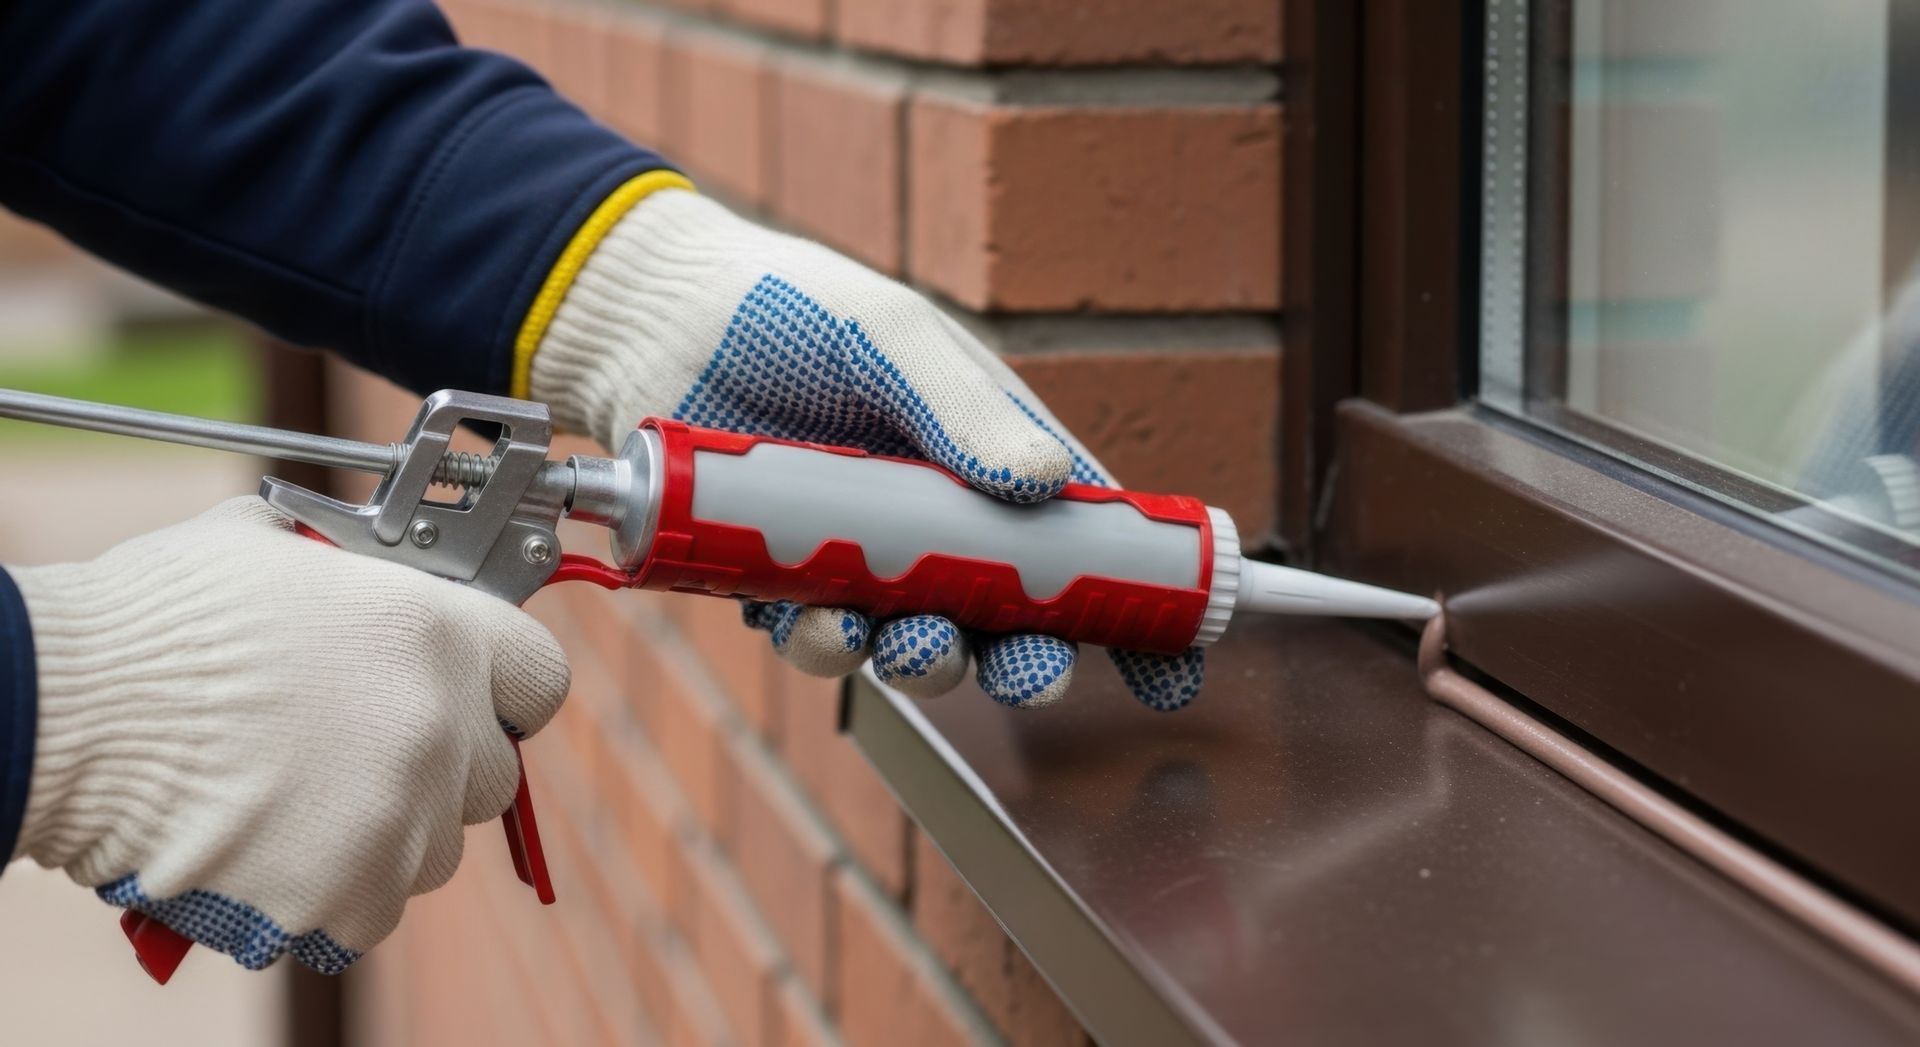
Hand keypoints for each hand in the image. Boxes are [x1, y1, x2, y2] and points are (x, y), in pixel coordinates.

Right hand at [8, 497, 569, 971]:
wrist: (65, 712)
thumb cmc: (153, 623)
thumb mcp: (274, 553)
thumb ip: (355, 575)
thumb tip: (369, 571)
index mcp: (437, 634)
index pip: (541, 676)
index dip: (506, 689)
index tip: (477, 698)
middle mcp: (437, 729)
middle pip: (495, 774)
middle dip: (444, 766)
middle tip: (366, 751)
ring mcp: (399, 821)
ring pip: (437, 847)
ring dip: (392, 829)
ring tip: (305, 799)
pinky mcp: (348, 898)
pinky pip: (374, 907)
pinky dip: (336, 889)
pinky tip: (276, 847)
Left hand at [531, 188, 1203, 710]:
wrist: (655, 320)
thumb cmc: (790, 308)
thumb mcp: (892, 338)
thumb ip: (965, 411)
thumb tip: (1049, 488)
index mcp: (989, 451)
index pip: (1086, 536)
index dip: (1134, 602)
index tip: (1173, 664)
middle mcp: (935, 514)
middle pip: (1010, 611)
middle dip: (1029, 656)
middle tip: (1031, 671)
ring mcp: (861, 552)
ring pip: (920, 639)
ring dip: (931, 663)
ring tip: (916, 650)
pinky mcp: (781, 579)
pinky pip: (821, 637)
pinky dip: (830, 649)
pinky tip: (827, 631)